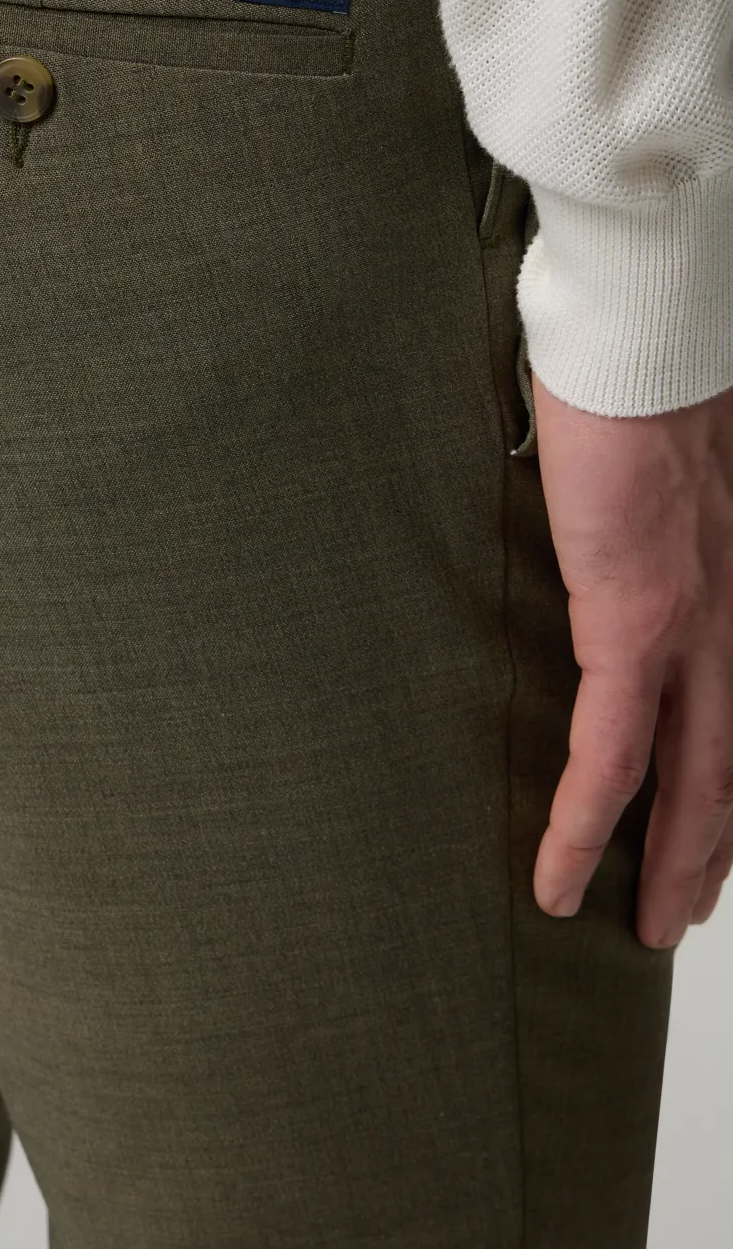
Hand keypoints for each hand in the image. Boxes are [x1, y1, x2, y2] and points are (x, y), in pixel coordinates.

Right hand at [531, 373, 732, 948]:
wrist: (645, 346)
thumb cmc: (645, 383)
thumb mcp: (676, 476)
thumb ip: (662, 525)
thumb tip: (623, 538)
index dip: (731, 787)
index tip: (711, 832)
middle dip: (713, 850)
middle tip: (682, 913)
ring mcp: (697, 630)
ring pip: (698, 782)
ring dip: (674, 864)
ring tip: (646, 929)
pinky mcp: (635, 627)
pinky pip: (611, 752)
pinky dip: (583, 823)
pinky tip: (559, 874)